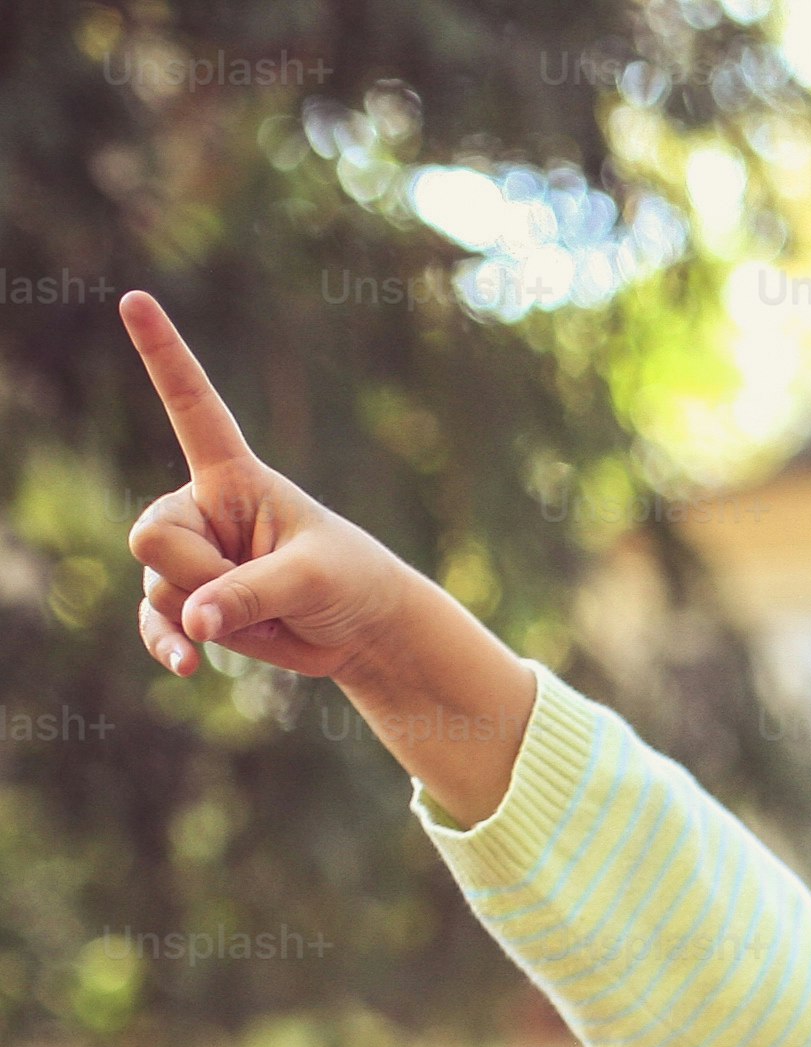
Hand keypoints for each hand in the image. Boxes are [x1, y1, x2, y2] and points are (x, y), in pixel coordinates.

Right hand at [118, 293, 533, 820]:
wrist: (361, 629)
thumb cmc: (349, 583)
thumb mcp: (314, 581)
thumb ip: (251, 594)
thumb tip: (191, 621)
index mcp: (236, 475)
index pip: (194, 406)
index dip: (164, 356)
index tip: (134, 298)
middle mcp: (201, 508)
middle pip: (152, 534)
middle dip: (202, 574)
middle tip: (259, 589)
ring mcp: (191, 558)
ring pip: (156, 585)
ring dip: (212, 615)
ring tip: (268, 614)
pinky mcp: (188, 604)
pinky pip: (156, 623)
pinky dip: (170, 646)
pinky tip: (189, 668)